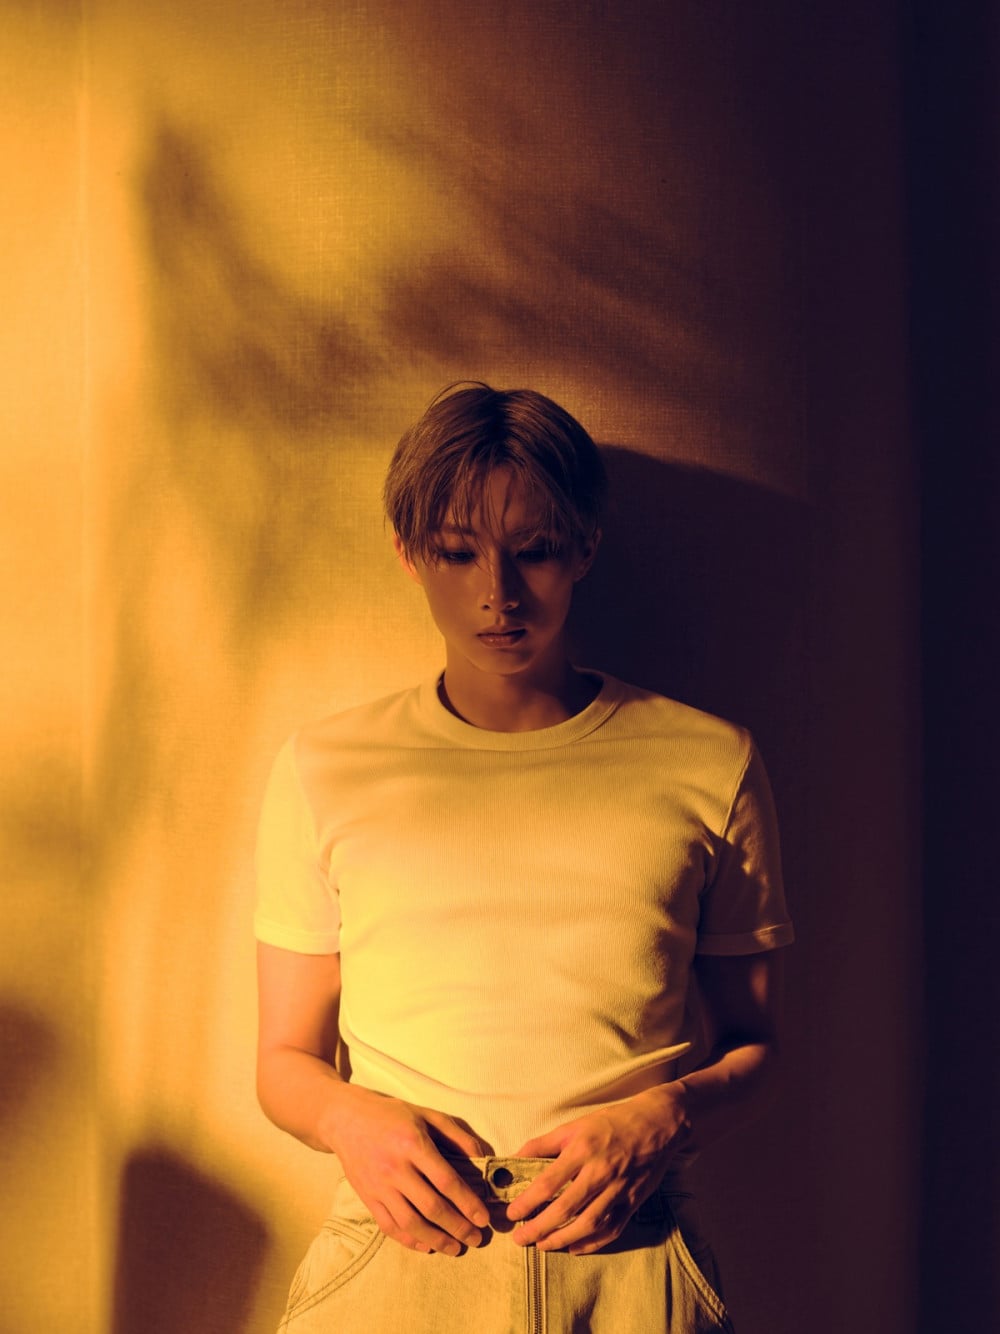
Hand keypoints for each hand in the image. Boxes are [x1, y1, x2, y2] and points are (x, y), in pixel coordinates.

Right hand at [322, 1084, 490, 1256]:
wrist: (345, 1119)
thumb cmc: (392, 1115)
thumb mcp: (427, 1114)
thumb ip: (456, 1135)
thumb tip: (482, 1157)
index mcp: (413, 1144)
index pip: (446, 1181)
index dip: (467, 1203)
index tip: (483, 1218)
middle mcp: (395, 1168)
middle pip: (431, 1207)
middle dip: (458, 1227)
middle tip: (476, 1238)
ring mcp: (379, 1186)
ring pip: (410, 1223)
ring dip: (436, 1240)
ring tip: (456, 1248)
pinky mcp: (367, 1198)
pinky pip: (389, 1226)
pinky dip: (409, 1240)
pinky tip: (427, 1246)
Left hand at [505, 1085, 689, 1254]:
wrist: (657, 1124)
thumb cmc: (610, 1123)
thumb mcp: (573, 1126)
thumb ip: (543, 1144)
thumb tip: (515, 1159)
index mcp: (582, 1150)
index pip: (548, 1182)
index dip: (528, 1202)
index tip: (512, 1214)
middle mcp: (600, 1172)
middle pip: (566, 1208)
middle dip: (539, 1228)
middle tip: (520, 1239)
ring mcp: (619, 1189)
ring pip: (588, 1223)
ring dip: (562, 1239)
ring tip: (542, 1246)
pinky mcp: (633, 1201)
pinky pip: (612, 1229)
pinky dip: (592, 1243)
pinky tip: (574, 1247)